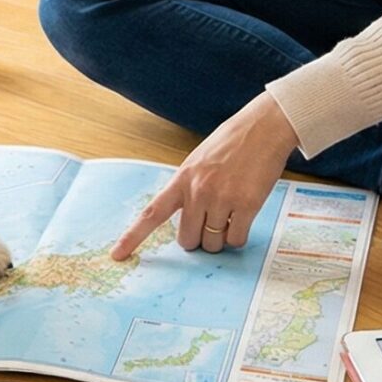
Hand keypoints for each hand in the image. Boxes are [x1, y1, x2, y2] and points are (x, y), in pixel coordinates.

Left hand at [112, 93, 298, 258]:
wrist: (264, 127)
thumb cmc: (232, 143)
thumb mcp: (199, 161)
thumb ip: (189, 188)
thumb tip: (189, 220)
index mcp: (182, 179)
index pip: (152, 213)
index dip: (133, 236)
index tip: (118, 254)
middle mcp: (198, 191)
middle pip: (188, 239)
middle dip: (198, 239)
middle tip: (210, 224)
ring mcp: (222, 198)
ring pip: (213, 243)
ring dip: (221, 238)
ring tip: (230, 215)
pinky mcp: (247, 204)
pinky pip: (236, 239)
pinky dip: (239, 236)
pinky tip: (244, 217)